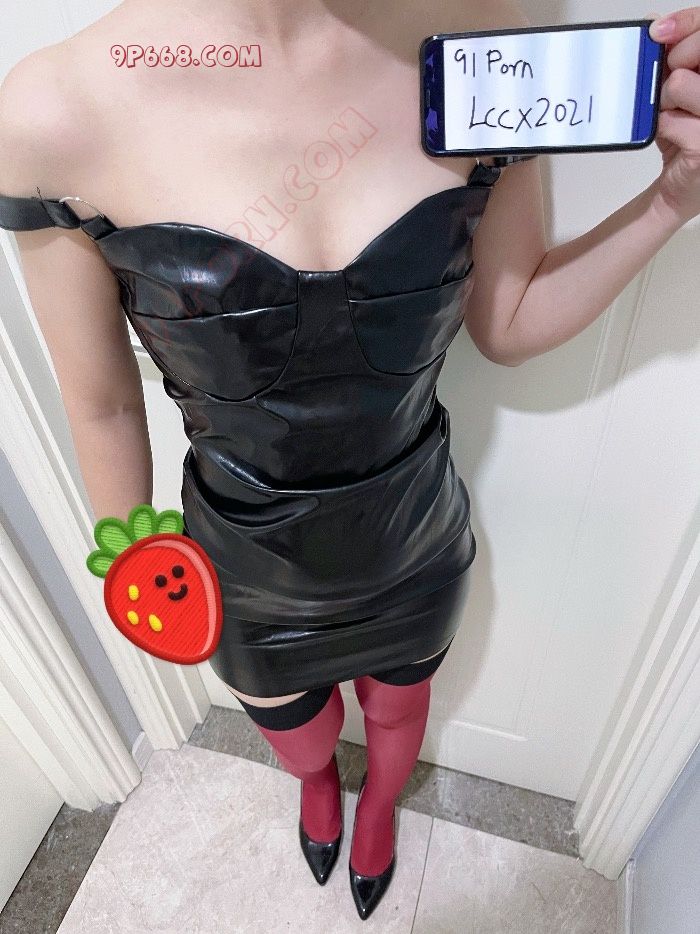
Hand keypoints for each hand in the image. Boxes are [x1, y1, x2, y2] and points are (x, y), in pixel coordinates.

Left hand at [647, 8, 699, 221]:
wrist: (678, 189)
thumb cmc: (683, 136)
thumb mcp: (678, 92)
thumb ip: (674, 59)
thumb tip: (657, 25)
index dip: (688, 23)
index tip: (658, 32)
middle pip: (699, 49)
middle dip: (673, 62)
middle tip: (668, 85)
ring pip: (679, 82)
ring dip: (664, 101)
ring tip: (672, 116)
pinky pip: (669, 120)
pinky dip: (661, 128)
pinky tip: (672, 138)